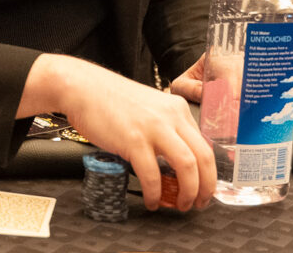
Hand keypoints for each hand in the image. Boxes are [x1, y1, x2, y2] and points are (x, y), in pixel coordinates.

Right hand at [20, 55, 215, 211]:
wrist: (83, 88)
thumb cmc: (111, 99)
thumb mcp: (149, 108)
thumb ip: (165, 128)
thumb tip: (175, 161)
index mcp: (176, 108)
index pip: (204, 144)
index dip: (209, 173)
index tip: (203, 188)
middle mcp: (170, 116)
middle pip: (203, 157)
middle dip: (206, 187)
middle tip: (199, 203)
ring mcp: (153, 127)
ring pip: (187, 166)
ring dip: (188, 192)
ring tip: (179, 205)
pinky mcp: (133, 140)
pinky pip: (152, 175)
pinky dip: (154, 193)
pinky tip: (150, 200)